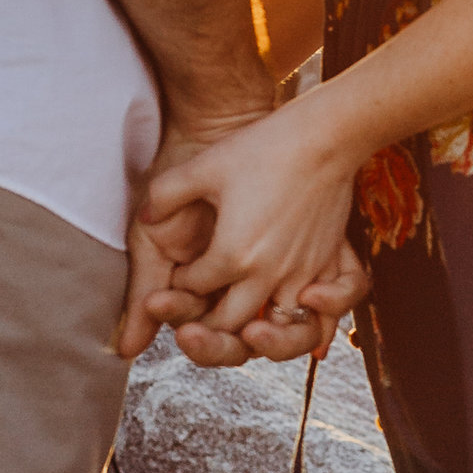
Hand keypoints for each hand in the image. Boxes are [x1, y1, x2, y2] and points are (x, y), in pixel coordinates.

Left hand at [121, 102, 369, 365]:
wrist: (323, 137)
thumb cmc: (262, 147)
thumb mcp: (202, 165)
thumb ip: (164, 195)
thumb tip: (147, 218)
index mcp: (231, 254)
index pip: (192, 287)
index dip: (181, 279)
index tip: (182, 268)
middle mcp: (265, 274)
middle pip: (225, 323)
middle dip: (206, 322)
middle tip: (200, 306)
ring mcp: (299, 276)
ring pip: (269, 332)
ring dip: (248, 335)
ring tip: (237, 324)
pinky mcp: (325, 270)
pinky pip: (315, 321)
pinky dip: (297, 330)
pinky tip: (283, 318)